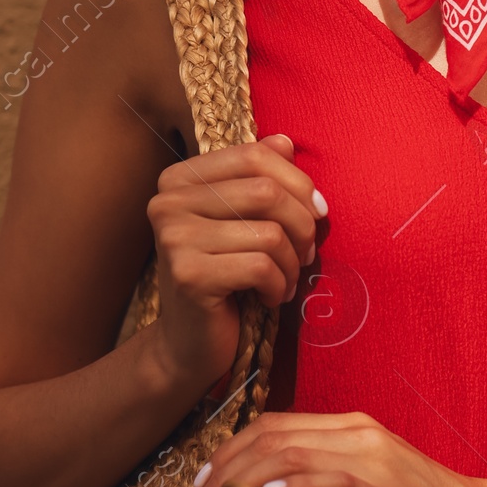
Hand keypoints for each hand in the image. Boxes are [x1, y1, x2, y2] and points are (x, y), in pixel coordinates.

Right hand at [145, 133, 324, 396]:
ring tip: (286, 280)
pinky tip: (272, 297)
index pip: (254, 154)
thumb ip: (260, 178)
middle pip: (266, 191)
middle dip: (303, 225)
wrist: (190, 344)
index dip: (298, 181)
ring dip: (292, 262)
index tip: (318, 212)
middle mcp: (168, 201)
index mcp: (179, 178)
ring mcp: (173, 238)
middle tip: (307, 254)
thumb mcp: (243, 222)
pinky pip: (261, 267)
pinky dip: (279, 285)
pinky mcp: (188, 276)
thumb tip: (285, 141)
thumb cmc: (226, 277)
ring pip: (269, 233)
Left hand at [186, 408, 486, 486]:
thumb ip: (325, 485)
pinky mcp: (377, 484)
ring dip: (237, 485)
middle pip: (269, 435)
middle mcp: (356, 430)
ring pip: (283, 454)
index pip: (275, 426)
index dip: (231, 452)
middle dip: (222, 469)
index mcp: (353, 428)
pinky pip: (317, 480)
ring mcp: (368, 454)